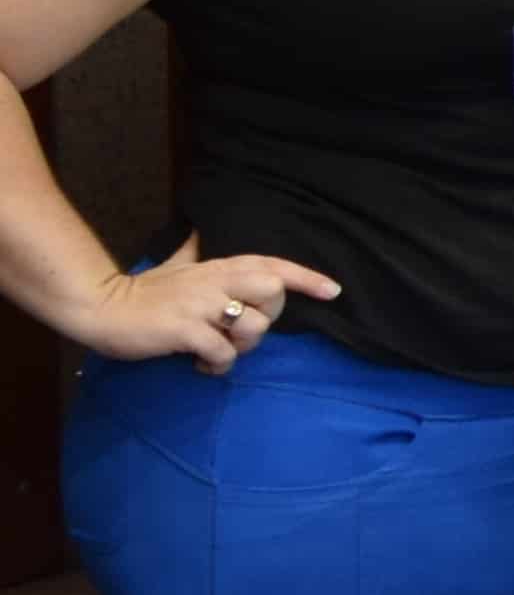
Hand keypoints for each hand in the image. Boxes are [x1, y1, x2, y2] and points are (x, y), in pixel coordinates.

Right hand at [70, 241, 340, 372]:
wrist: (100, 309)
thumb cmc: (143, 292)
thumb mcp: (174, 266)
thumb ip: (192, 251)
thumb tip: (197, 229)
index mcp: (216, 268)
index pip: (271, 265)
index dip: (306, 278)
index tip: (332, 291)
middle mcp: (213, 281)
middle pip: (273, 292)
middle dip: (268, 318)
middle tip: (240, 332)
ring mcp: (200, 305)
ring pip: (254, 327)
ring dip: (242, 349)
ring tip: (218, 352)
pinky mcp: (185, 330)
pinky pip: (224, 353)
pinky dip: (218, 366)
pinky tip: (201, 365)